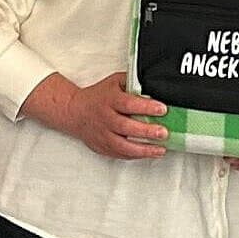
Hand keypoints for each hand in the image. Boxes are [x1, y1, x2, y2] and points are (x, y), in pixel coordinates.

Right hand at [22, 71, 167, 160]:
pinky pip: (120, 154)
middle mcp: (105, 118)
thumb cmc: (99, 96)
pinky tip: (148, 153)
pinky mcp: (102, 147)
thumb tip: (153, 84)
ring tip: (160, 149)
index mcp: (109, 100)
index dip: (146, 107)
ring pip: (123, 146)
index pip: (128, 104)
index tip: (162, 109)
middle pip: (126, 127)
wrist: (75, 112)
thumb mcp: (114, 82)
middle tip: (163, 132)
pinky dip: (135, 155)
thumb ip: (132, 82)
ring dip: (143, 149)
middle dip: (146, 131)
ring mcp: (103, 135)